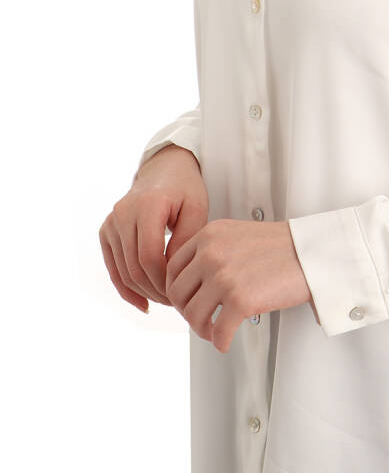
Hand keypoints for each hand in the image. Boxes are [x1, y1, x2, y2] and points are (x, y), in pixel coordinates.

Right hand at [99, 144, 208, 312]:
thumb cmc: (185, 189)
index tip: (182, 291)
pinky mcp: (106, 231)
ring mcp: (111, 222)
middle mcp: (123, 213)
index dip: (164, 281)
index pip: (150, 256)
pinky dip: (126, 289)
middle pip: (135, 267)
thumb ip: (187, 240)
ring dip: (144, 292)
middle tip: (177, 302)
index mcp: (147, 205)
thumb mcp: (197, 208)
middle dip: (156, 290)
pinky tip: (144, 303)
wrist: (165, 170)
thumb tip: (173, 275)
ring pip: (123, 271)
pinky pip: (113, 268)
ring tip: (166, 300)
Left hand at [165, 219, 312, 353]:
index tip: (188, 302)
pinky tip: (227, 342)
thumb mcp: (237, 235)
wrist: (313, 252)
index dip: (177, 291)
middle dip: (187, 312)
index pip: (173, 268)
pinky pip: (218, 333)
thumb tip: (191, 284)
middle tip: (202, 320)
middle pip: (178, 294)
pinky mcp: (240, 300)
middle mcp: (212, 253)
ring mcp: (224, 276)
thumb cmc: (281, 247)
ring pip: (193, 316)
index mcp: (209, 235)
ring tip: (215, 332)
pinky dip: (220, 343)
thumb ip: (211, 251)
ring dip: (202, 330)